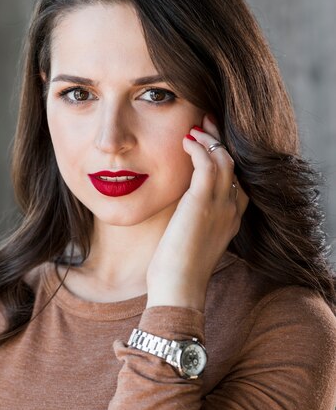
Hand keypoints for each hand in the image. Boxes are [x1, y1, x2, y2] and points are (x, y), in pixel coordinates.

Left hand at [146, 115, 249, 310]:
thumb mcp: (188, 239)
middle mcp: (231, 209)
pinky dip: (199, 148)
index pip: (234, 179)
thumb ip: (189, 219)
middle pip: (232, 164)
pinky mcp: (203, 203)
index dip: (222, 157)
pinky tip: (186, 141)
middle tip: (204, 123)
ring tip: (194, 128)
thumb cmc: (175, 268)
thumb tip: (175, 208)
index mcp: (230, 218)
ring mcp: (221, 205)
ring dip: (209, 140)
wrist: (178, 286)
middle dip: (219, 141)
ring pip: (224, 159)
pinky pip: (208, 164)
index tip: (207, 142)